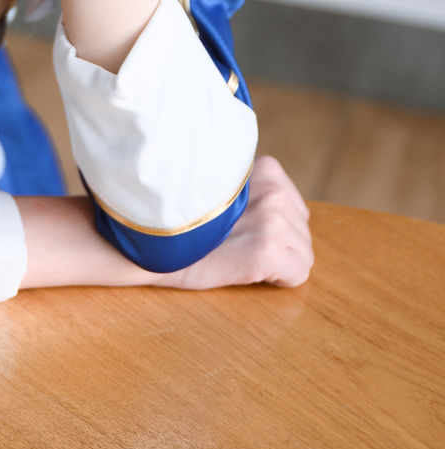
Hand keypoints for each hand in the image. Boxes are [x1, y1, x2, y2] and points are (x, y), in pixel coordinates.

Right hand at [166, 156, 313, 289]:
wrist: (145, 237)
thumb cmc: (173, 214)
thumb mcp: (217, 181)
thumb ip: (247, 187)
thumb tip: (271, 210)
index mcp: (263, 168)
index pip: (291, 204)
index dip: (269, 224)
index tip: (240, 229)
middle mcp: (273, 190)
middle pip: (300, 230)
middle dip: (277, 242)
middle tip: (236, 244)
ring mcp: (272, 220)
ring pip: (303, 253)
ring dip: (277, 260)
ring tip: (237, 255)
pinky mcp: (267, 251)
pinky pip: (297, 273)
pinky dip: (279, 279)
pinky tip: (247, 270)